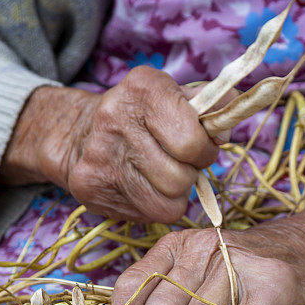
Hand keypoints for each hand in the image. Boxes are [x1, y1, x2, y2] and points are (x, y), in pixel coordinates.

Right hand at [0, 66, 226, 222]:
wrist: (79, 133)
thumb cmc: (143, 116)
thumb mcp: (177, 96)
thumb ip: (213, 106)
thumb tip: (224, 133)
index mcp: (144, 88)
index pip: (192, 141)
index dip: (205, 151)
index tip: (200, 147)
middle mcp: (115, 119)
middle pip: (180, 178)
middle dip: (189, 174)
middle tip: (180, 164)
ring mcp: (99, 157)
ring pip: (166, 203)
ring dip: (174, 194)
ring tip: (162, 175)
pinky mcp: (89, 189)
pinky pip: (146, 216)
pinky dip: (153, 206)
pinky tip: (143, 187)